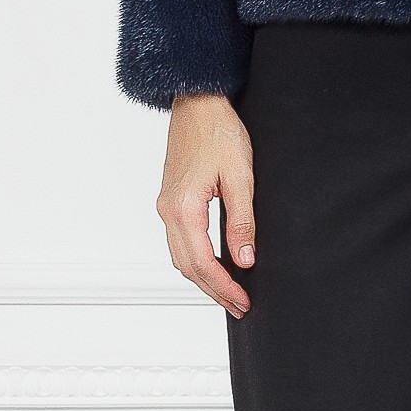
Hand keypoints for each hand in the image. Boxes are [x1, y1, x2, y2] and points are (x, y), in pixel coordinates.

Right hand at [156, 92, 255, 317]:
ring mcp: (166, 206)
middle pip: (188, 266)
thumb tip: (245, 259)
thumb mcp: (241, 176)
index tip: (243, 301)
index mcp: (184, 208)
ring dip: (204, 278)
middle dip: (214, 290)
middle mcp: (168, 211)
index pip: (203, 262)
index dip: (224, 286)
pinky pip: (180, 241)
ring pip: (181, 256)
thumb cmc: (219, 132)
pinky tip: (214, 264)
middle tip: (239, 306)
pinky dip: (196, 259)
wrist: (198, 104)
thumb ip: (242, 221)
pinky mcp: (171, 200)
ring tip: (229, 292)